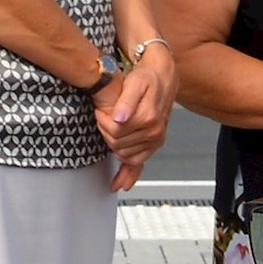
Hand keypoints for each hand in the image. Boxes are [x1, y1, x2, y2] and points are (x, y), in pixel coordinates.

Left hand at [93, 44, 172, 188]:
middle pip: (117, 144)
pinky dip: (128, 175)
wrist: (162, 81)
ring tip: (110, 129)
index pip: (115, 131)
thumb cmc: (147, 80)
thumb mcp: (135, 83)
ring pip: (123, 154)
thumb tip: (119, 117)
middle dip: (105, 131)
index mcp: (148, 118)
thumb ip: (126, 101)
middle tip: (102, 118)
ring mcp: (154, 141)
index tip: (100, 112)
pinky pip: (138, 165)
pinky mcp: (153, 146)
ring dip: (112, 144)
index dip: (103, 121)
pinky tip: (120, 183)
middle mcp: (154, 132)